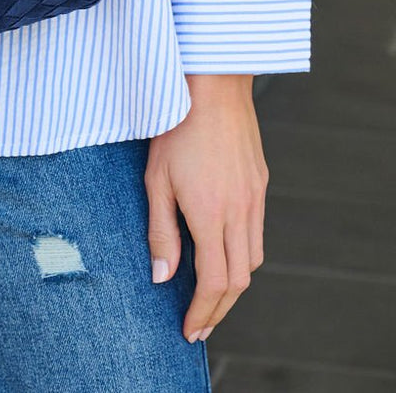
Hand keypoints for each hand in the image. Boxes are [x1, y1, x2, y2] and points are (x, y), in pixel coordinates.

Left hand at [145, 74, 267, 343]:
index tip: (190, 331)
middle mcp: (239, 211)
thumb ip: (160, 231)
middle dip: (219, 309)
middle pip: (239, 279)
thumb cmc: (175, 126)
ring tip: (211, 296)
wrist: (212, 85)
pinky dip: (245, 254)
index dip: (202, 313)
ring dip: (235, 284)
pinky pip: (258, 231)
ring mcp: (254, 197)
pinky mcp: (260, 182)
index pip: (214, 282)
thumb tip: (161, 277)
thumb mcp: (156, 179)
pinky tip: (226, 252)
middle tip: (201, 325)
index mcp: (210, 215)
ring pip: (253, 258)